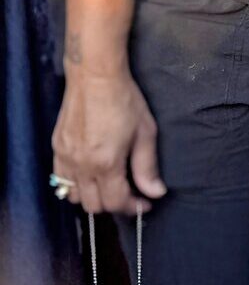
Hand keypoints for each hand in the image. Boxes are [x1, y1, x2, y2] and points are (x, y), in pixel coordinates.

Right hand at [52, 69, 166, 214]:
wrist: (95, 78)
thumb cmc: (125, 101)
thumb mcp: (145, 133)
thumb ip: (147, 167)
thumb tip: (155, 192)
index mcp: (105, 163)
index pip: (116, 202)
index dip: (133, 207)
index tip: (146, 203)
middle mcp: (81, 166)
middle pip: (94, 205)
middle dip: (115, 205)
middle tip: (131, 194)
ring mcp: (65, 158)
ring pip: (74, 197)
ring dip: (93, 197)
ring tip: (111, 185)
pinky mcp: (56, 149)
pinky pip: (61, 180)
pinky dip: (75, 185)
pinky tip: (91, 175)